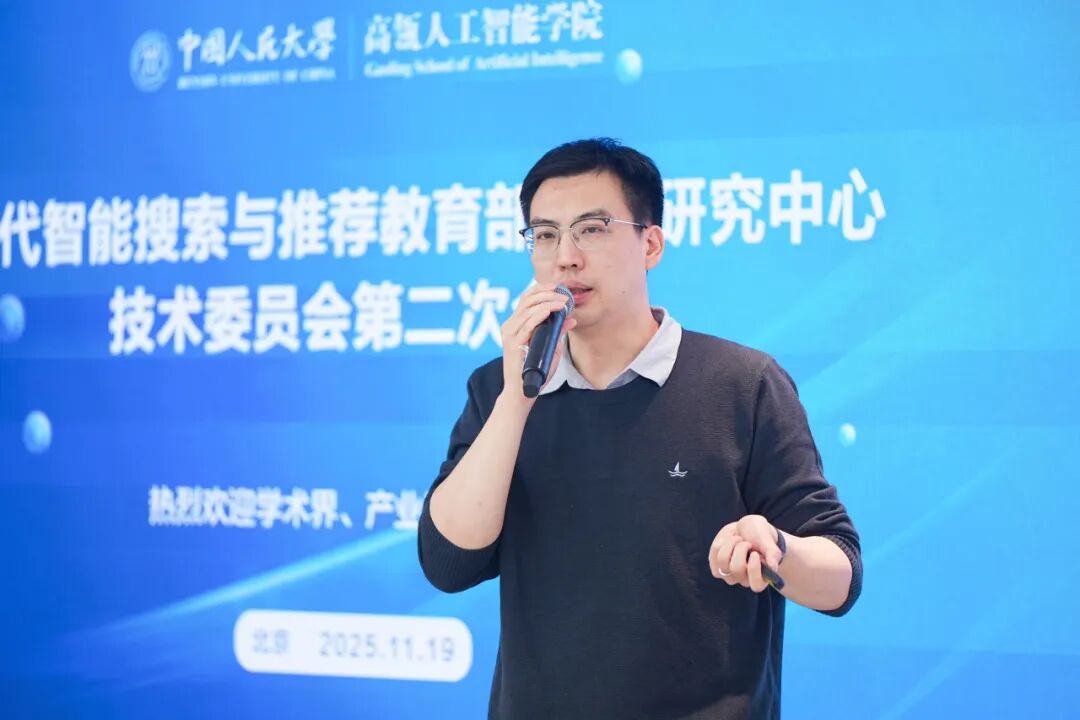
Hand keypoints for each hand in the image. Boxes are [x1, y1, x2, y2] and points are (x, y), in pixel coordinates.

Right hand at [498, 283, 575, 401]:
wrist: (523, 391)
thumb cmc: (535, 371)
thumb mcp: (550, 348)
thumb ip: (558, 332)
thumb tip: (572, 319)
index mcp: (515, 324)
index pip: (526, 299)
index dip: (541, 289)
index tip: (558, 286)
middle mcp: (509, 326)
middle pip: (526, 300)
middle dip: (547, 293)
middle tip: (564, 294)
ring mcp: (509, 334)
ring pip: (527, 309)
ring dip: (547, 302)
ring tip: (563, 302)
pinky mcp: (513, 343)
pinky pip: (527, 324)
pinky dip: (540, 315)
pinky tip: (551, 310)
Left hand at [709, 514, 783, 592]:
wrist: (747, 529)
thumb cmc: (760, 536)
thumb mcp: (768, 539)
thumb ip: (772, 552)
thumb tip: (773, 566)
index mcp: (762, 578)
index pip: (756, 585)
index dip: (754, 569)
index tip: (755, 553)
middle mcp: (745, 580)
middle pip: (736, 569)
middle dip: (740, 548)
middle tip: (746, 541)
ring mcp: (729, 575)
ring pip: (723, 560)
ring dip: (730, 543)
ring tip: (738, 539)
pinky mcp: (716, 567)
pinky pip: (713, 555)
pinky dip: (721, 542)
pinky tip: (728, 541)